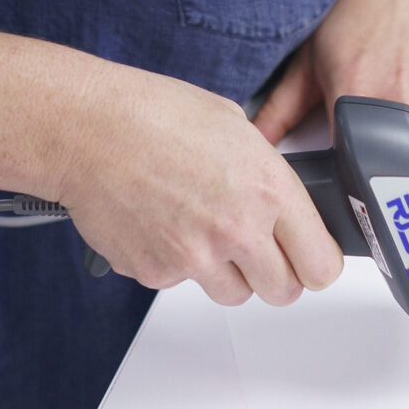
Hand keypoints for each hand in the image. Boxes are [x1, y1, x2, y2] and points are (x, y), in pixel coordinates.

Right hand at [49, 63, 343, 306]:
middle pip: (282, 291)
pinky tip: (161, 222)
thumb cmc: (154, 115)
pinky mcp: (156, 273)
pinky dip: (175, 262)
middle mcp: (237, 231)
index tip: (310, 259)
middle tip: (257, 250)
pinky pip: (180, 283)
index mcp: (267, 190)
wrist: (88, 129)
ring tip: (199, 227)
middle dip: (274, 274)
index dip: (317, 264)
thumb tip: (280, 205)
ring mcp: (194, 259)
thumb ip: (265, 176)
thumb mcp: (235, 128)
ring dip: (225, 272)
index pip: (320, 263)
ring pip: (232, 294)